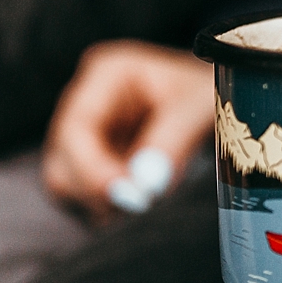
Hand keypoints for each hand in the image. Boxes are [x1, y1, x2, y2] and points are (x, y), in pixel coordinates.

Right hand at [42, 41, 213, 220]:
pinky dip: (110, 208)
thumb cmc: (208, 92)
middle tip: (144, 204)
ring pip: (67, 185)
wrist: (220, 99)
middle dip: (98, 192)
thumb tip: (145, 184)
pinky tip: (143, 199)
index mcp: (107, 74)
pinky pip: (84, 197)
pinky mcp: (93, 164)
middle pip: (61, 163)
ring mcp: (86, 136)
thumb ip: (173, 140)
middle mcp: (86, 103)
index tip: (130, 196)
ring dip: (104, 204)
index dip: (93, 169)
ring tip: (149, 200)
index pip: (76, 129)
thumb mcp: (201, 106)